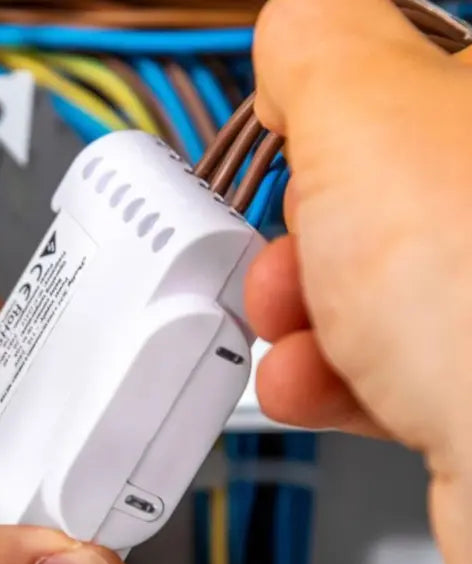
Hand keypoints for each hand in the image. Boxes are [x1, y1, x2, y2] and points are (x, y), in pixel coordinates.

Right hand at [246, 2, 471, 563]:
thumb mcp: (365, 113)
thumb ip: (318, 42)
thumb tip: (297, 32)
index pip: (415, 66)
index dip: (342, 102)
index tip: (297, 133)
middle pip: (394, 191)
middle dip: (311, 234)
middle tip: (292, 258)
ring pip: (386, 286)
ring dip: (306, 315)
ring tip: (294, 336)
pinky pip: (394, 361)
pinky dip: (335, 375)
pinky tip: (312, 385)